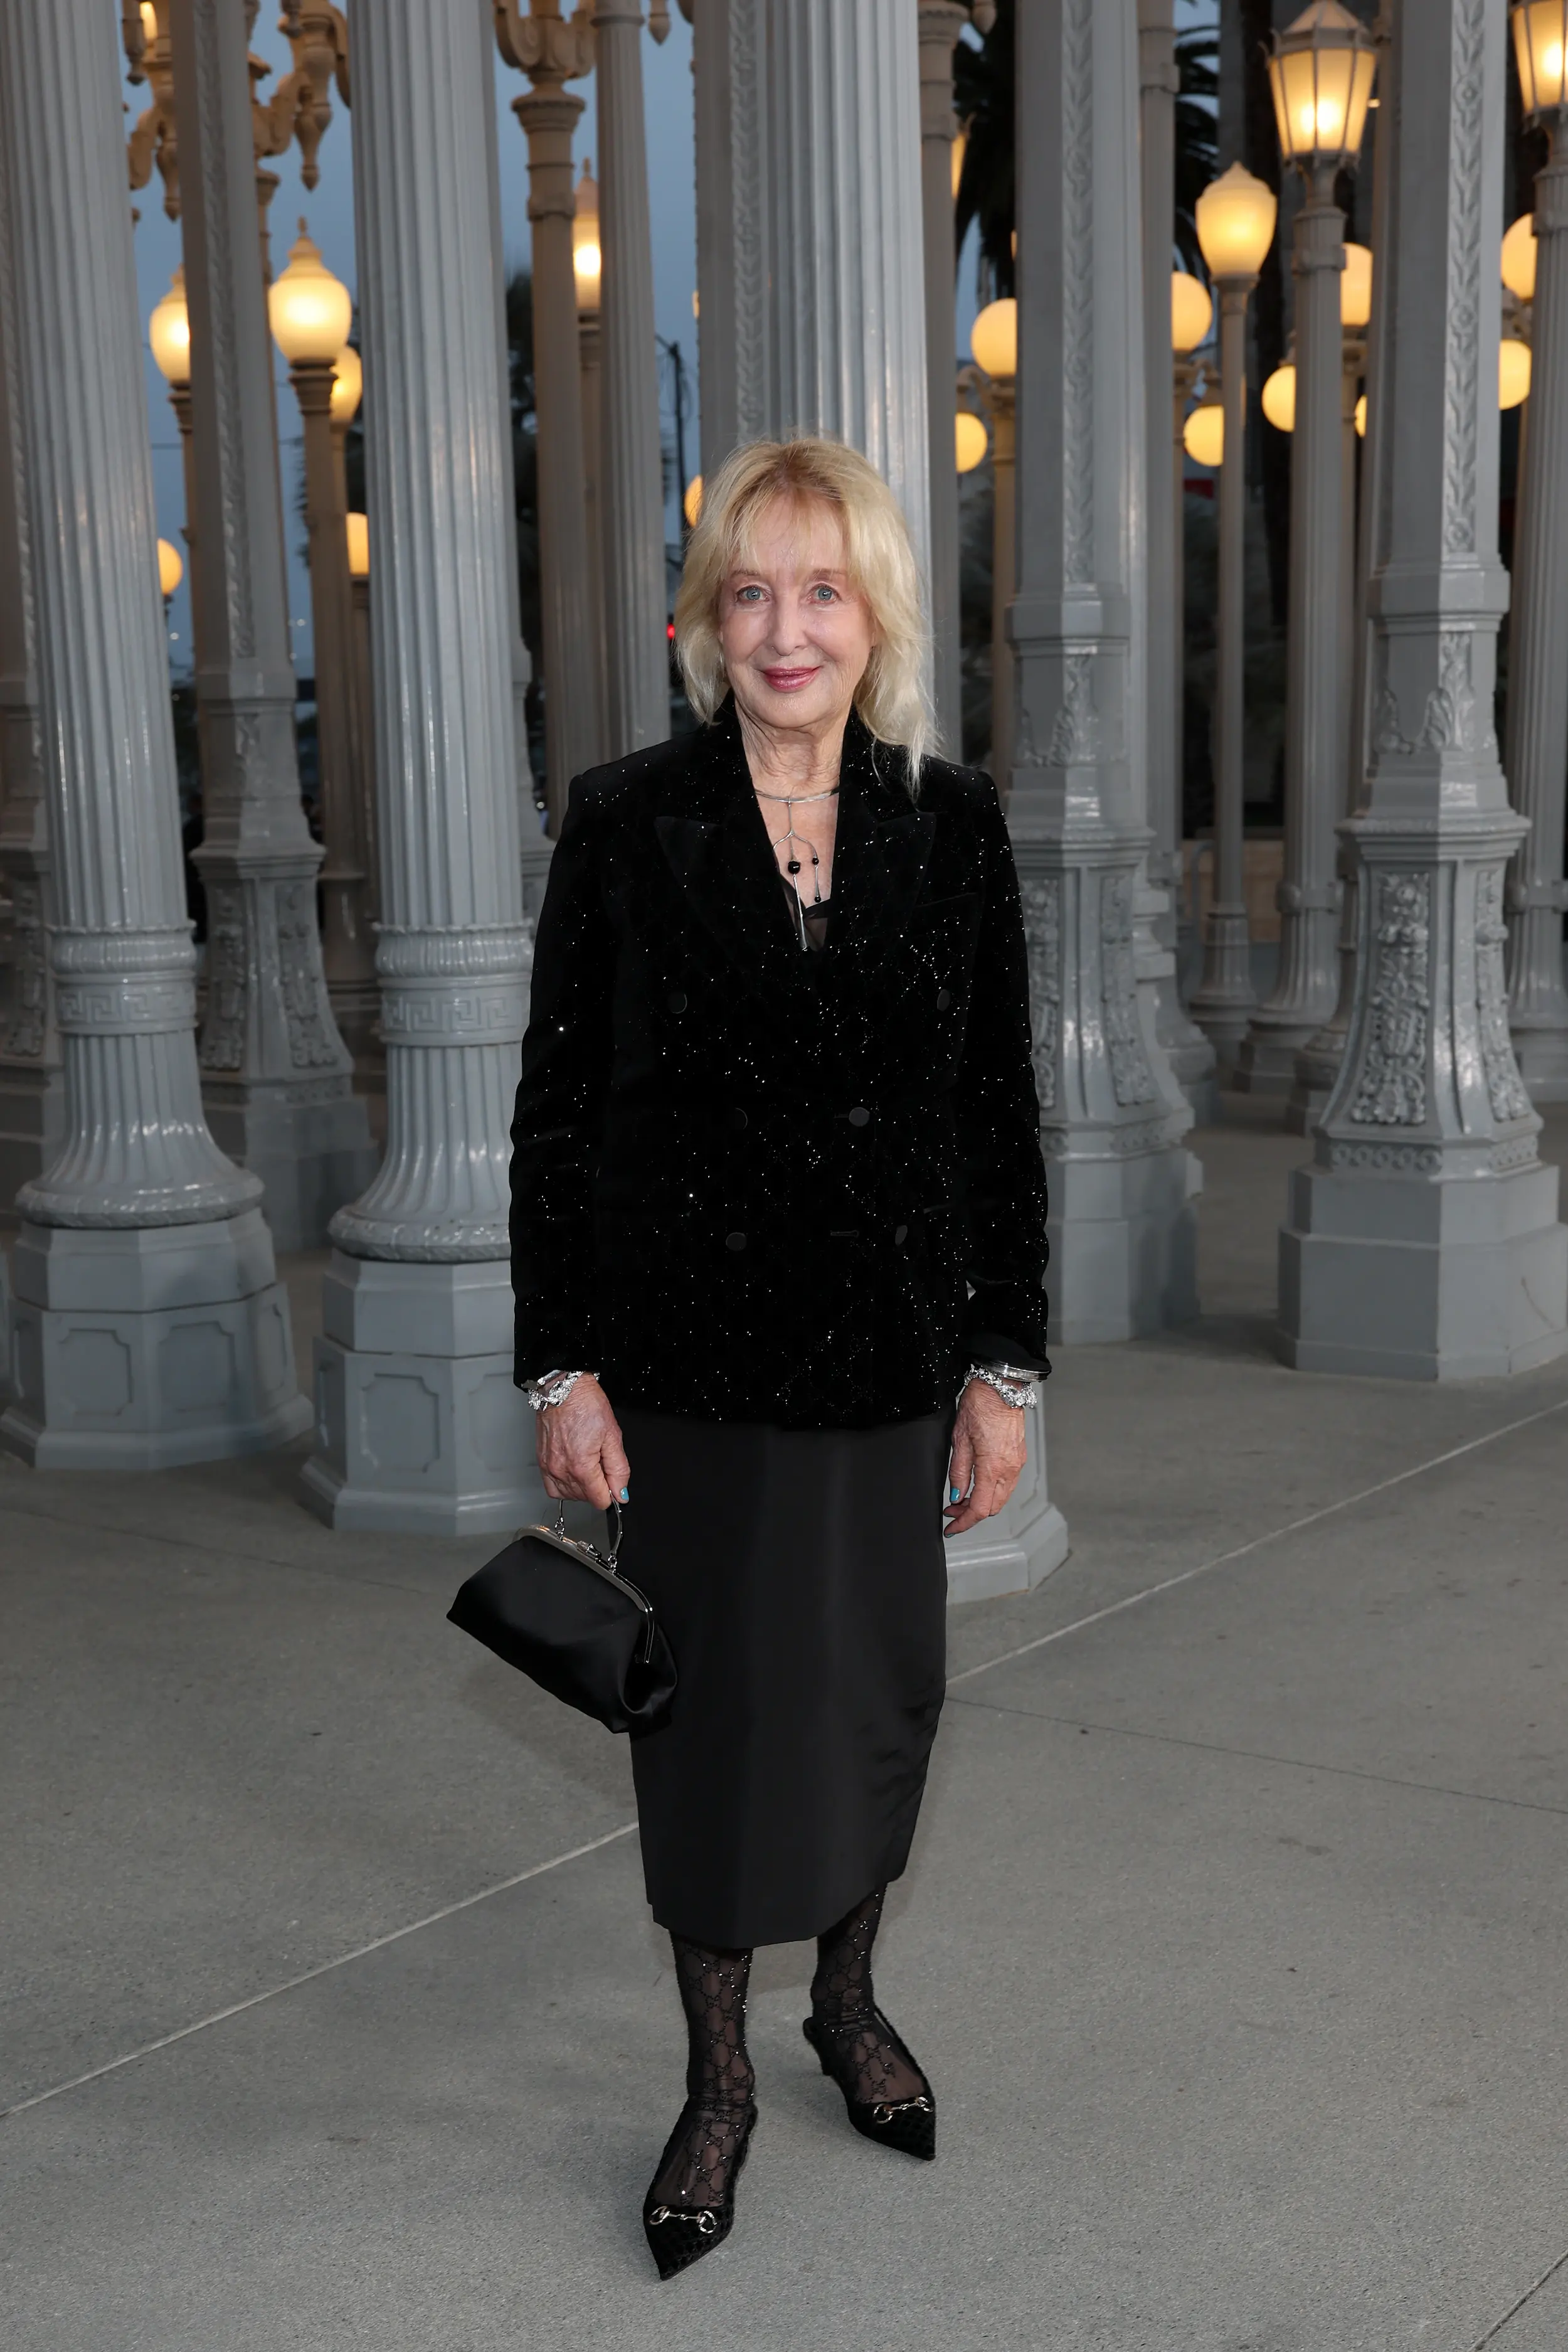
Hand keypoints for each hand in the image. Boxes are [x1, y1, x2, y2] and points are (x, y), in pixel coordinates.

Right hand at [535, 1376, 629, 1509]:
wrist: (563, 1389)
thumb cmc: (586, 1405)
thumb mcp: (613, 1436)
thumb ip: (619, 1469)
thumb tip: (620, 1493)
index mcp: (581, 1467)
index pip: (600, 1500)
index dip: (611, 1492)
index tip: (612, 1478)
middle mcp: (562, 1470)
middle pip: (585, 1498)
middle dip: (597, 1486)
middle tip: (600, 1462)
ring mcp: (549, 1467)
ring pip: (569, 1495)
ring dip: (582, 1487)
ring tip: (587, 1464)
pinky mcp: (542, 1462)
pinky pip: (552, 1488)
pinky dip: (564, 1487)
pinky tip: (573, 1474)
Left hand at [943, 1377, 1027, 1536]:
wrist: (1000, 1386)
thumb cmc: (980, 1405)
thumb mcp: (959, 1439)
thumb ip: (958, 1472)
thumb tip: (956, 1495)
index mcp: (992, 1466)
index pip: (979, 1509)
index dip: (963, 1523)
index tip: (951, 1528)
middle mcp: (1009, 1468)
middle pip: (992, 1508)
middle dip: (970, 1514)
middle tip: (952, 1510)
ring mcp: (1017, 1463)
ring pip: (1001, 1498)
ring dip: (982, 1503)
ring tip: (962, 1498)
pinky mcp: (1019, 1457)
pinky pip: (1007, 1484)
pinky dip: (992, 1491)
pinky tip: (978, 1484)